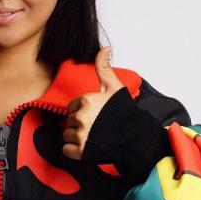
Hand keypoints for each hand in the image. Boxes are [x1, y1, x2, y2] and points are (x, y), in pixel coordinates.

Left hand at [61, 46, 125, 160]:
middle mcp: (82, 117)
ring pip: (67, 135)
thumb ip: (104, 68)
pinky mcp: (81, 151)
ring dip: (76, 138)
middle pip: (69, 121)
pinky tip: (87, 147)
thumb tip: (105, 48)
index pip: (72, 107)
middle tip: (96, 127)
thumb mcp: (115, 87)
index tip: (94, 116)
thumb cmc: (124, 113)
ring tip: (92, 137)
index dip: (82, 112)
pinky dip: (73, 151)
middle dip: (79, 124)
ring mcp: (81, 135)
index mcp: (87, 100)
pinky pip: (66, 150)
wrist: (135, 138)